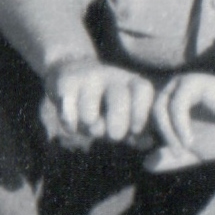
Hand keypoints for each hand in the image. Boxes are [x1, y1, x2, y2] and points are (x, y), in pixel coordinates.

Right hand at [39, 57, 157, 151]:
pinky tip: (71, 120)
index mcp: (132, 82)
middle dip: (115, 128)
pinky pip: (68, 117)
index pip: (143, 90)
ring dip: (88, 130)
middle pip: (118, 103)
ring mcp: (88, 77)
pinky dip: (70, 126)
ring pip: (89, 117)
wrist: (69, 72)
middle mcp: (112, 75)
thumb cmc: (105, 103)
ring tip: (88, 124)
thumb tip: (148, 142)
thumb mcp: (124, 114)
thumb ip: (138, 130)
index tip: (134, 130)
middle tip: (112, 136)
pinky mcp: (66, 82)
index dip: (140, 115)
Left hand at [147, 69, 214, 172]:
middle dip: (154, 137)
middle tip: (173, 154)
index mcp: (167, 106)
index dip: (145, 140)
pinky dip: (179, 126)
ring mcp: (180, 84)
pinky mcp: (192, 82)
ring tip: (182, 150)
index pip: (143, 121)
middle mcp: (170, 92)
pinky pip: (176, 105)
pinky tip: (190, 141)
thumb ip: (172, 158)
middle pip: (147, 115)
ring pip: (159, 109)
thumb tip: (145, 164)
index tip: (159, 156)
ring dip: (168, 134)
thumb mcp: (195, 153)